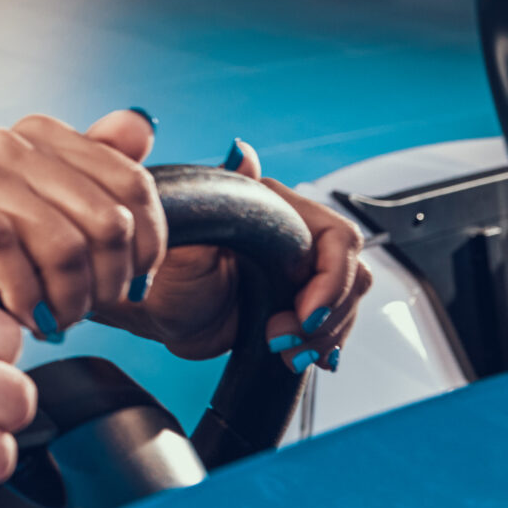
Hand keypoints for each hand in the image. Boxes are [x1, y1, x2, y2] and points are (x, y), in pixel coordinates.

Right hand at [0, 111, 164, 339]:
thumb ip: (102, 168)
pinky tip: (21, 314)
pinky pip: (7, 252)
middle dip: (106, 283)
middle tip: (83, 311)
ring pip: (63, 245)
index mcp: (42, 134)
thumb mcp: (55, 212)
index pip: (133, 186)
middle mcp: (7, 141)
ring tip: (54, 320)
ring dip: (67, 301)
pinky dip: (24, 295)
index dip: (145, 248)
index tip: (130, 283)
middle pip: (108, 221)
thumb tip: (141, 125)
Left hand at [129, 138, 370, 368]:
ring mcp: (301, 270)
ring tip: (283, 349)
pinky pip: (337, 322)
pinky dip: (324, 344)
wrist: (156, 315)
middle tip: (284, 338)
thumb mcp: (180, 240)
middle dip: (328, 315)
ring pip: (349, 301)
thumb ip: (216, 202)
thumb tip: (240, 153)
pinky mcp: (300, 301)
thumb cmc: (158, 275)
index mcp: (272, 207)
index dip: (330, 279)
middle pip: (352, 272)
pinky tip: (298, 355)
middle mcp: (294, 233)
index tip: (304, 314)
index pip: (336, 236)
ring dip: (324, 335)